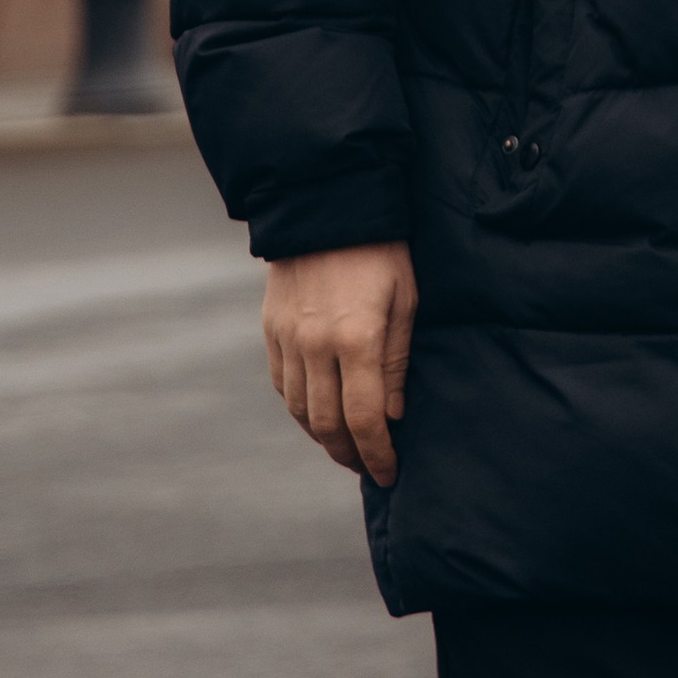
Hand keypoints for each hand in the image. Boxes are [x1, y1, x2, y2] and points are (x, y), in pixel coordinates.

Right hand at [263, 242, 416, 483]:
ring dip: (323, 437)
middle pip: (327, 425)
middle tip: (369, 467)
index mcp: (357, 338)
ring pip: (300, 410)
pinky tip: (320, 414)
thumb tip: (394, 414)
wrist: (326, 204)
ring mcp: (288, 340)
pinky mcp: (272, 331)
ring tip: (347, 447)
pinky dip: (301, 409)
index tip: (389, 472)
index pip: (364, 418)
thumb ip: (397, 360)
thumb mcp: (406, 298)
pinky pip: (284, 385)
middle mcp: (316, 346)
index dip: (377, 453)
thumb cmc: (381, 250)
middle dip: (349, 454)